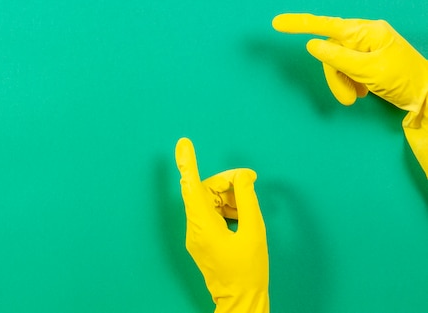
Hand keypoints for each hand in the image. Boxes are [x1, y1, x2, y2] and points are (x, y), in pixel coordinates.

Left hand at [175, 138, 268, 312]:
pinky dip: (226, 210)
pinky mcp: (200, 240)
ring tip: (248, 210)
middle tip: (249, 181)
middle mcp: (194, 228)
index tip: (184, 143)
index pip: (192, 186)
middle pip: (204, 191)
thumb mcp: (254, 231)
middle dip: (226, 183)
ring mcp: (195, 235)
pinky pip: (210, 214)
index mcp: (203, 225)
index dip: (188, 162)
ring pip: (208, 202)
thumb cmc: (248, 270)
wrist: (241, 300)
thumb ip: (248, 200)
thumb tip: (243, 177)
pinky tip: (242, 217)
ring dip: (229, 198)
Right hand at [272, 13, 427, 117]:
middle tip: (346, 98)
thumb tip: (312, 45)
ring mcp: (364, 47)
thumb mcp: (369, 70)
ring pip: (335, 63)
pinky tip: (360, 92)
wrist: (427, 95)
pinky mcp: (365, 60)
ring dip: (341, 83)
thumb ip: (338, 58)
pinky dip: (348, 82)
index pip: (326, 24)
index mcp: (366, 31)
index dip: (299, 24)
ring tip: (354, 98)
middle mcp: (364, 35)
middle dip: (334, 76)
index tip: (276, 23)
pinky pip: (345, 68)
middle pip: (329, 51)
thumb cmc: (403, 79)